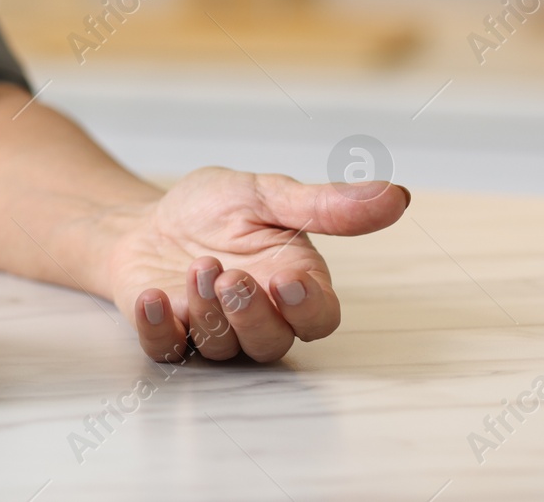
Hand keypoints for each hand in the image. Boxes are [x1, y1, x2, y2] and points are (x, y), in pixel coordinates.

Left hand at [106, 167, 409, 362]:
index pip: (318, 318)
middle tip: (231, 277)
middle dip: (252, 314)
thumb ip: (323, 205)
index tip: (288, 280)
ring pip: (223, 348)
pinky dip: (160, 329)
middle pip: (272, 343)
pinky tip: (154, 299)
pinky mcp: (170, 334)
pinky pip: (168, 350)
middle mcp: (259, 317)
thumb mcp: (264, 194)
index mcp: (292, 284)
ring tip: (197, 266)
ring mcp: (213, 331)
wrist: (146, 221)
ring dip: (208, 311)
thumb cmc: (213, 211)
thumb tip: (397, 197)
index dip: (308, 308)